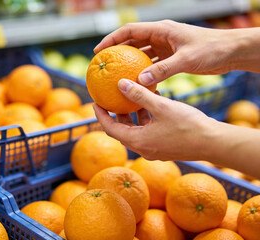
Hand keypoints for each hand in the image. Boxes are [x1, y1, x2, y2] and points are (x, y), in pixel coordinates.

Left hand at [93, 79, 216, 160]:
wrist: (214, 143)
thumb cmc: (188, 125)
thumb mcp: (161, 106)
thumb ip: (139, 95)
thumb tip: (120, 84)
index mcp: (138, 141)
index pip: (110, 128)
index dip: (100, 115)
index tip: (96, 102)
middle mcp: (143, 148)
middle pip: (122, 130)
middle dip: (117, 113)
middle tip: (113, 98)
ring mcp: (154, 149)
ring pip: (137, 129)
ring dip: (135, 113)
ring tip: (136, 94)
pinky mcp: (164, 147)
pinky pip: (149, 131)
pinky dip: (148, 117)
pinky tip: (155, 100)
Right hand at [94, 20, 241, 85]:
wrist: (231, 52)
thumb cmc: (212, 49)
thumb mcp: (186, 59)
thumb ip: (163, 70)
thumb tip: (140, 81)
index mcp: (162, 30)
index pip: (130, 31)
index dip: (112, 39)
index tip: (99, 51)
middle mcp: (162, 36)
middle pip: (133, 42)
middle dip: (118, 52)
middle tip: (104, 65)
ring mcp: (166, 47)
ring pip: (142, 55)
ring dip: (131, 64)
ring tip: (118, 76)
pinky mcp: (172, 58)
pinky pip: (153, 65)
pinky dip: (145, 73)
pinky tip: (139, 84)